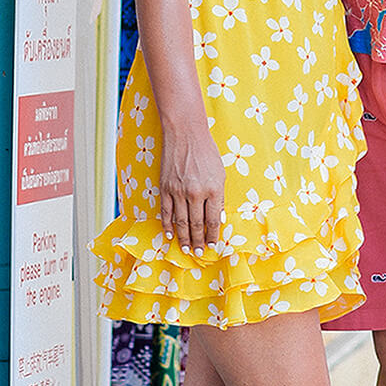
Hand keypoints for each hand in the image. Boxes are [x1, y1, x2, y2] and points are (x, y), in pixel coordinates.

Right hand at [159, 124, 225, 253]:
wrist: (185, 133)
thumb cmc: (206, 152)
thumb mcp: (220, 173)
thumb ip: (219, 197)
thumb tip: (217, 219)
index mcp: (213, 189)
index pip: (213, 221)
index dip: (213, 236)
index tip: (212, 246)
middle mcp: (196, 192)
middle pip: (197, 225)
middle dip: (198, 241)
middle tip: (198, 253)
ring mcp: (179, 191)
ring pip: (181, 222)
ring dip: (184, 238)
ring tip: (186, 249)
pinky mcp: (165, 188)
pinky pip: (166, 212)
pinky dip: (167, 225)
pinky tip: (169, 234)